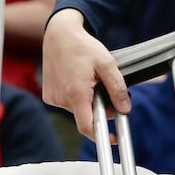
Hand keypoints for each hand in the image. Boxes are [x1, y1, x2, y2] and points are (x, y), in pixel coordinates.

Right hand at [42, 8, 128, 136]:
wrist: (59, 34)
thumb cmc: (83, 47)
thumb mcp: (107, 64)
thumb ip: (117, 88)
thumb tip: (125, 109)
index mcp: (76, 93)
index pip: (87, 126)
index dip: (102, 135)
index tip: (114, 139)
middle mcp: (61, 98)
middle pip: (86, 116)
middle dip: (101, 108)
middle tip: (108, 90)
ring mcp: (52, 98)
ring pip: (78, 110)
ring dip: (89, 101)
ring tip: (91, 80)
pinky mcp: (48, 95)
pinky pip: (68, 104)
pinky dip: (77, 97)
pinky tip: (78, 80)